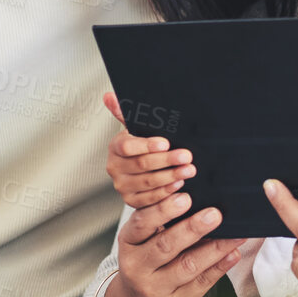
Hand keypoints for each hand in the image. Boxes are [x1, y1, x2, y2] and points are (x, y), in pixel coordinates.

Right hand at [102, 92, 195, 208]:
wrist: (144, 168)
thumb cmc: (143, 145)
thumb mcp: (137, 127)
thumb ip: (125, 112)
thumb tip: (109, 96)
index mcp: (115, 147)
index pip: (127, 146)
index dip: (147, 145)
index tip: (166, 143)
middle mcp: (115, 167)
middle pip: (141, 165)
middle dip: (166, 161)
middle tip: (186, 156)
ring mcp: (122, 186)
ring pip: (147, 183)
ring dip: (170, 177)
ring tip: (188, 170)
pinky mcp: (132, 200)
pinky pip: (150, 199)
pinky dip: (166, 192)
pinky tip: (178, 184)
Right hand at [106, 192, 245, 296]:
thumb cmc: (146, 263)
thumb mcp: (142, 242)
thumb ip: (162, 222)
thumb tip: (201, 199)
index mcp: (129, 243)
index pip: (142, 223)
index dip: (163, 210)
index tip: (185, 197)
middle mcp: (138, 267)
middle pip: (166, 245)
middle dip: (192, 228)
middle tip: (214, 214)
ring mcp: (157, 288)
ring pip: (188, 265)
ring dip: (215, 248)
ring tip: (236, 234)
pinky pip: (203, 282)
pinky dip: (221, 266)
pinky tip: (233, 253)